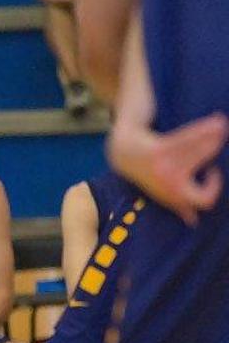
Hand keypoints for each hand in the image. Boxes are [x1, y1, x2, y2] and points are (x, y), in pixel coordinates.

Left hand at [110, 112, 228, 225]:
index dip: (213, 188)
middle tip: (220, 139)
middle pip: (199, 168)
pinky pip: (185, 139)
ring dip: (210, 135)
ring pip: (195, 150)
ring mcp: (162, 166)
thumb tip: (193, 221)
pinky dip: (201, 129)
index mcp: (173, 195)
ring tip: (222, 125)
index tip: (213, 170)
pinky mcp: (158, 150)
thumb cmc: (150, 175)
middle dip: (210, 151)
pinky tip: (217, 121)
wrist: (124, 154)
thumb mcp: (163, 193)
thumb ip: (179, 205)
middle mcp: (169, 183)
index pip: (203, 200)